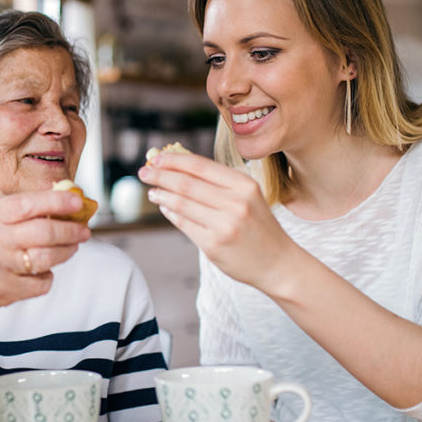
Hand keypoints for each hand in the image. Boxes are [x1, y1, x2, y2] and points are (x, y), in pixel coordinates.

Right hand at [0, 190, 89, 341]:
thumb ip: (14, 212)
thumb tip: (57, 198)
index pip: (27, 204)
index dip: (56, 201)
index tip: (77, 200)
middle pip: (43, 232)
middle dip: (70, 230)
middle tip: (83, 230)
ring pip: (47, 258)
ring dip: (66, 252)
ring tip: (72, 247)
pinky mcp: (6, 291)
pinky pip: (41, 283)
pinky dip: (47, 277)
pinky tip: (43, 271)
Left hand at [138, 152, 297, 293]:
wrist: (277, 263)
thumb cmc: (258, 227)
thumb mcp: (248, 197)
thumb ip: (218, 183)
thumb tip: (179, 166)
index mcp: (244, 185)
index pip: (200, 166)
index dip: (173, 160)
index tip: (156, 158)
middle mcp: (235, 203)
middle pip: (186, 183)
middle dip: (160, 175)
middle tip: (143, 172)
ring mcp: (224, 225)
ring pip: (181, 203)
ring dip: (162, 195)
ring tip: (152, 191)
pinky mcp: (213, 245)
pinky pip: (184, 224)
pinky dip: (171, 214)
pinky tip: (165, 208)